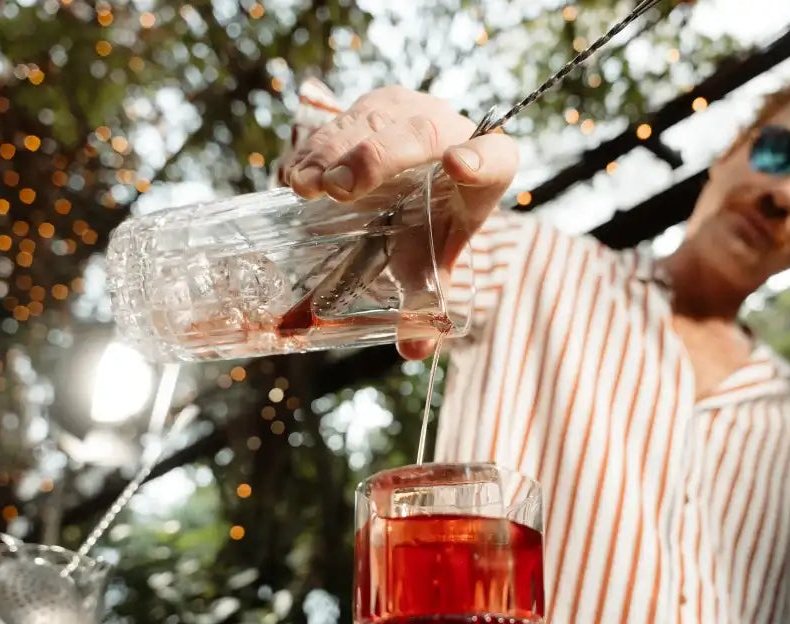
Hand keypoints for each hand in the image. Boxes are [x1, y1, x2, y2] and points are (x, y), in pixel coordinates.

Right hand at [279, 87, 518, 359]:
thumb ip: (426, 298)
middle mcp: (451, 131)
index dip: (480, 159)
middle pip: (422, 132)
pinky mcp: (374, 106)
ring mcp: (410, 111)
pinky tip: (294, 175)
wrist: (422, 173)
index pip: (495, 157)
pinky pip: (343, 118)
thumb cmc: (435, 220)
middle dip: (379, 158)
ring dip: (336, 151)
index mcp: (488, 170)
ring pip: (375, 120)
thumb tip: (414, 350)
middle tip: (341, 189)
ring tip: (308, 186)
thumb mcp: (435, 256)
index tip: (459, 165)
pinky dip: (315, 147)